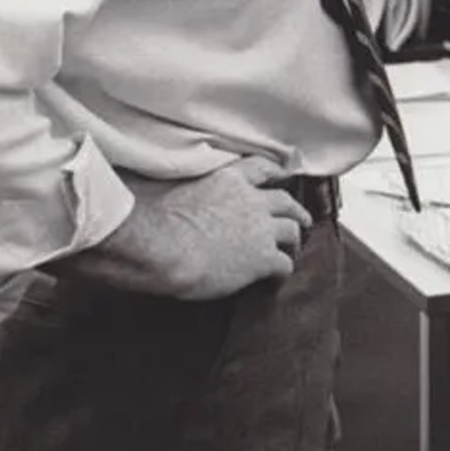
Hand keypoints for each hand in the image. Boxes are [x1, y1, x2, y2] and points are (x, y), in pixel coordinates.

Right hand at [57, 157, 310, 299]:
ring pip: (293, 230)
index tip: (284, 175)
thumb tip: (158, 196)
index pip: (261, 168)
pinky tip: (276, 282)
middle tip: (300, 220)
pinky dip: (284, 273)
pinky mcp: (262, 258)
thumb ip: (180, 191)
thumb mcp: (168, 192)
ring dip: (295, 239)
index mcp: (227, 180)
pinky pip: (284, 264)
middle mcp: (250, 200)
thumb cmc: (150, 223)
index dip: (276, 173)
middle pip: (286, 200)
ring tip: (294, 248)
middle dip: (295, 210)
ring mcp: (260, 229)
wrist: (160, 248)